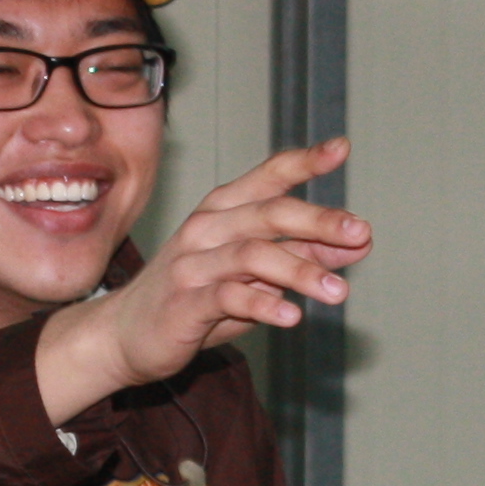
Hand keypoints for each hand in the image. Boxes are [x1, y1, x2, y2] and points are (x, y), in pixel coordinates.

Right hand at [36, 142, 363, 420]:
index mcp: (222, 211)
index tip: (340, 149)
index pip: (268, 178)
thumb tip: (359, 243)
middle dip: (318, 221)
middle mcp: (206, 228)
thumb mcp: (253, 274)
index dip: (304, 162)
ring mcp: (192, 264)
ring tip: (340, 293)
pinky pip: (228, 297)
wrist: (124, 336)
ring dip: (301, 272)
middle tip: (360, 233)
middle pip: (269, 213)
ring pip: (253, 255)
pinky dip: (264, 305)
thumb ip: (301, 255)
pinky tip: (292, 316)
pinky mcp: (184, 302)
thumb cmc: (195, 299)